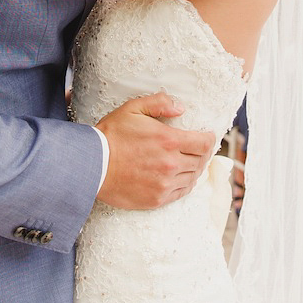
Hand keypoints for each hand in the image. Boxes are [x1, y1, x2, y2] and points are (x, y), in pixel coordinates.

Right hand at [96, 92, 215, 209]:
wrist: (92, 165)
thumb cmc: (111, 135)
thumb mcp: (133, 109)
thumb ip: (159, 103)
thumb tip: (181, 108)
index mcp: (169, 141)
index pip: (204, 143)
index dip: (210, 139)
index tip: (208, 136)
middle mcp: (171, 164)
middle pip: (201, 161)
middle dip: (202, 153)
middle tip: (198, 149)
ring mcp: (165, 184)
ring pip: (193, 177)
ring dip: (194, 169)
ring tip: (189, 162)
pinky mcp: (157, 199)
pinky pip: (181, 192)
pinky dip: (185, 184)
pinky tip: (179, 177)